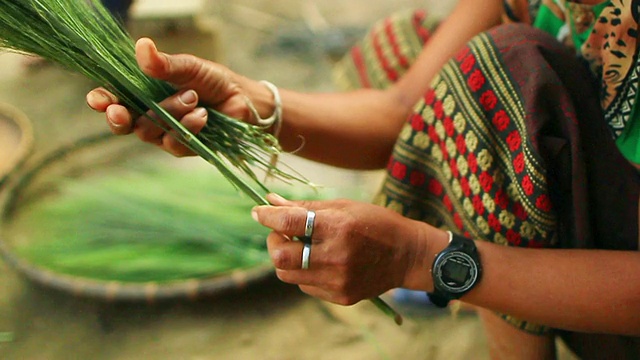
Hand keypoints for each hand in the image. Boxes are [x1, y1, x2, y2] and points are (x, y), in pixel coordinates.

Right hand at [86, 38, 254, 156]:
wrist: (243, 99)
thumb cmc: (213, 80)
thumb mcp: (189, 67)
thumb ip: (165, 64)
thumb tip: (142, 46)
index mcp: (144, 93)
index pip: (114, 100)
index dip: (102, 101)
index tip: (97, 99)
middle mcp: (150, 116)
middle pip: (123, 123)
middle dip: (118, 117)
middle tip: (118, 112)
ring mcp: (165, 134)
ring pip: (149, 131)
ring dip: (169, 112)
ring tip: (193, 96)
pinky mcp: (184, 147)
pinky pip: (173, 143)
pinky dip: (187, 127)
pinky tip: (202, 115)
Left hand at [251, 194, 433, 304]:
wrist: (407, 255)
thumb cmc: (375, 222)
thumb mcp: (342, 206)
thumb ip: (304, 207)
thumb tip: (271, 201)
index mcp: (338, 227)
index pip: (288, 223)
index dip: (267, 216)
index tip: (258, 212)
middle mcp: (336, 256)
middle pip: (280, 256)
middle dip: (273, 242)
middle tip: (281, 233)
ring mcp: (338, 280)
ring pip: (288, 274)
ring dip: (287, 258)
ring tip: (303, 247)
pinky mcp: (341, 296)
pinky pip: (305, 287)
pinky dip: (305, 272)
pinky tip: (320, 262)